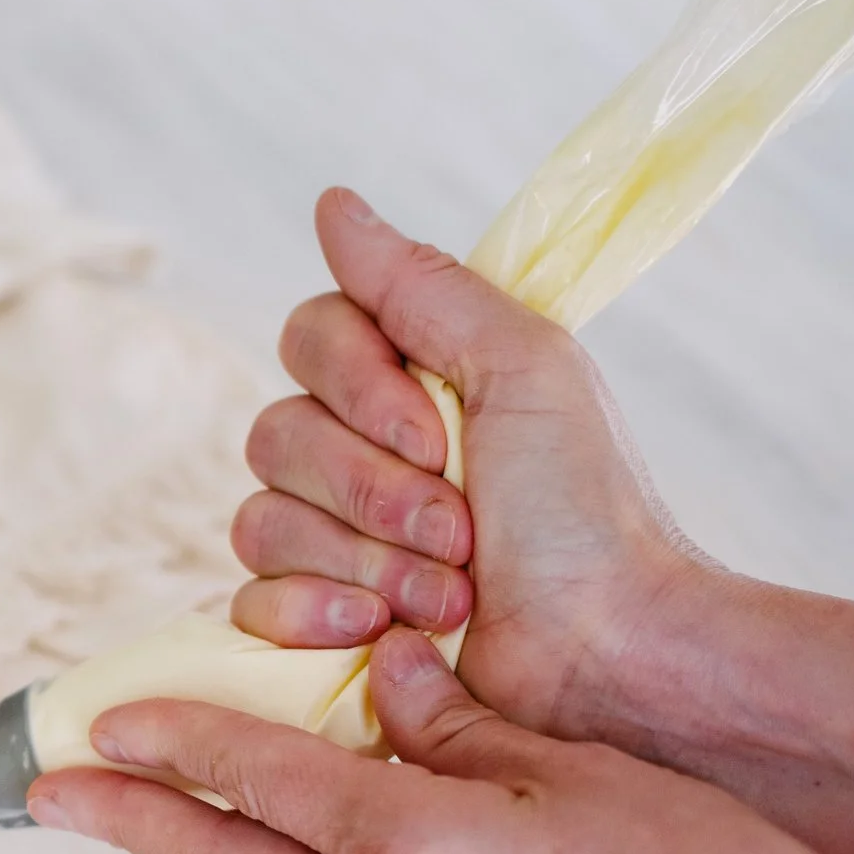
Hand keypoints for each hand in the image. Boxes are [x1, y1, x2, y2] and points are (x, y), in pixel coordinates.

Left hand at [25, 628, 853, 853]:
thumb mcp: (568, 769)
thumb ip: (460, 724)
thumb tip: (396, 675)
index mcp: (409, 852)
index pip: (256, 779)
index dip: (174, 740)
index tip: (102, 721)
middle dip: (130, 824)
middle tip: (49, 793)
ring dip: (215, 848)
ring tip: (166, 802)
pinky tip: (306, 841)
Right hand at [229, 188, 700, 740]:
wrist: (604, 651)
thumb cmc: (584, 511)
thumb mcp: (521, 369)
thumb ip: (420, 285)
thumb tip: (332, 202)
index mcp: (405, 384)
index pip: (307, 339)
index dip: (357, 389)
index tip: (439, 434)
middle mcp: (356, 454)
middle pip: (274, 435)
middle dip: (371, 492)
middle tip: (461, 529)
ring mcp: (330, 541)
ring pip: (260, 522)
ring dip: (364, 561)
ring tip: (448, 595)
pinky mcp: (313, 622)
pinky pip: (249, 601)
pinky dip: (317, 618)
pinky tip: (384, 636)